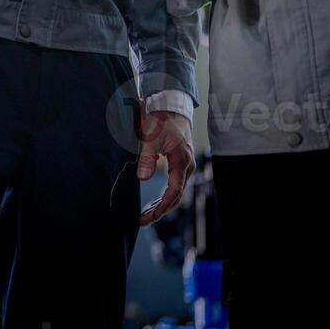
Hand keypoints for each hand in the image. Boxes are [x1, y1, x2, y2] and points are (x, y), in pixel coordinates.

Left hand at [137, 108, 194, 226]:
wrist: (171, 107)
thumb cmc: (162, 120)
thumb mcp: (150, 138)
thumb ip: (146, 158)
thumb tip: (143, 178)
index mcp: (182, 162)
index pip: (174, 192)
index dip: (162, 207)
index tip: (149, 217)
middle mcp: (186, 167)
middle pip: (176, 196)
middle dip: (160, 211)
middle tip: (143, 221)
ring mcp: (184, 166)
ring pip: (175, 192)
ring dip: (162, 205)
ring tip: (146, 216)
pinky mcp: (179, 164)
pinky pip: (174, 185)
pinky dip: (164, 196)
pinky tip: (154, 203)